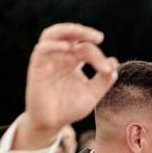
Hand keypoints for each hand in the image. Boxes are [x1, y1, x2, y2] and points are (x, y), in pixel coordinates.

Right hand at [14, 23, 117, 149]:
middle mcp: (60, 56)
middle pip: (70, 34)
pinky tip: (67, 48)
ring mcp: (48, 59)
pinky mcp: (37, 66)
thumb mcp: (91, 95)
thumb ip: (103, 81)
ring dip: (67, 30)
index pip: (87, 49)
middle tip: (99, 37)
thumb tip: (114, 63)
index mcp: (74, 60)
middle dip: (85, 32)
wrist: (52, 122)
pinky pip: (42, 48)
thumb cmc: (70, 108)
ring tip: (81, 32)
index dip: (99, 57)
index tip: (107, 70)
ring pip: (53, 34)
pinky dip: (53, 45)